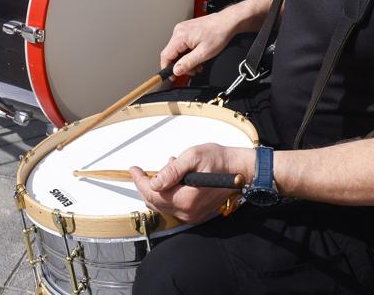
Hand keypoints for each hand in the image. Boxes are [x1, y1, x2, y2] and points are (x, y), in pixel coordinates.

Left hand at [129, 144, 254, 223]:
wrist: (240, 170)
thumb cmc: (219, 160)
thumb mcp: (193, 157)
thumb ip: (172, 171)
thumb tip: (154, 182)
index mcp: (186, 199)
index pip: (153, 194)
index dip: (140, 182)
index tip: (133, 170)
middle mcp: (188, 212)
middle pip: (155, 203)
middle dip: (145, 186)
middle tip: (141, 171)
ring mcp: (192, 215)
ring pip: (163, 205)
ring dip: (158, 189)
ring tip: (168, 168)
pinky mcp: (195, 213)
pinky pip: (173, 206)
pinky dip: (168, 193)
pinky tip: (175, 178)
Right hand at [159, 9, 241, 77]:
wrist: (227, 22)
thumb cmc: (218, 33)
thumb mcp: (204, 53)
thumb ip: (188, 63)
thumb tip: (176, 70)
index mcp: (180, 35)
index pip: (166, 55)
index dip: (167, 68)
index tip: (172, 76)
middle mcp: (179, 31)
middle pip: (172, 53)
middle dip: (181, 65)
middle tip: (193, 70)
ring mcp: (182, 29)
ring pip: (178, 50)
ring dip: (186, 59)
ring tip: (198, 63)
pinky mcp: (187, 30)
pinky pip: (182, 44)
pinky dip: (188, 53)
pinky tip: (197, 55)